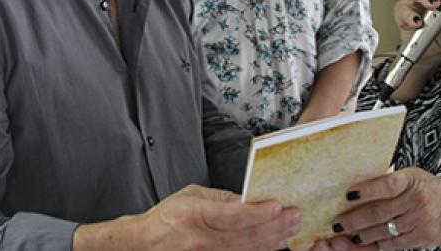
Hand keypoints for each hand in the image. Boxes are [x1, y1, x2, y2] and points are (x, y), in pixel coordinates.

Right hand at [73, 184, 300, 250]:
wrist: (145, 244)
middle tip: (296, 214)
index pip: (233, 215)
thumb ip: (221, 198)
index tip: (278, 205)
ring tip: (293, 227)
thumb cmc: (168, 217)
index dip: (258, 212)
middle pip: (247, 234)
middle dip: (276, 225)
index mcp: (196, 215)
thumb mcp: (193, 195)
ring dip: (275, 238)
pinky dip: (262, 250)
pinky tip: (277, 242)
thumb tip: (250, 197)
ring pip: (249, 249)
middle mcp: (203, 239)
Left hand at [327, 169, 440, 250]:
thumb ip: (394, 182)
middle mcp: (418, 199)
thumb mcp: (419, 178)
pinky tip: (366, 243)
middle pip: (380, 212)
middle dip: (355, 219)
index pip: (387, 183)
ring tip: (347, 235)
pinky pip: (395, 244)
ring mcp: (422, 220)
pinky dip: (378, 244)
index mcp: (414, 179)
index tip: (348, 194)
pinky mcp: (424, 238)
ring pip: (384, 230)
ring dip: (362, 235)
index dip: (366, 190)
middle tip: (337, 224)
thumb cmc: (439, 191)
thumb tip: (361, 187)